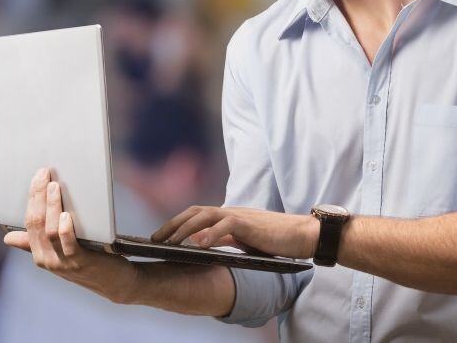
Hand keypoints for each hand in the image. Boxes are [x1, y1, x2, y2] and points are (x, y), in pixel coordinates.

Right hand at [3, 167, 140, 303]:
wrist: (115, 284)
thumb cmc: (87, 262)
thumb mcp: (59, 252)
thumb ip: (35, 243)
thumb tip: (8, 239)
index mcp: (39, 254)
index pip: (29, 222)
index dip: (32, 198)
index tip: (37, 176)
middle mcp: (47, 259)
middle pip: (37, 223)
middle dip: (39, 196)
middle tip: (44, 173)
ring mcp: (63, 262)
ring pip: (51, 231)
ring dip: (52, 207)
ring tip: (55, 186)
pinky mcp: (82, 263)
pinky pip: (69, 245)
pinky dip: (65, 229)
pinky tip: (67, 215)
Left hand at [150, 206, 320, 259]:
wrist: (302, 235)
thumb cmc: (275, 240)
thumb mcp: (244, 241)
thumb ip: (224, 239)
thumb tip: (201, 245)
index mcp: (227, 216)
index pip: (195, 215)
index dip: (176, 223)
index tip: (160, 236)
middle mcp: (229, 211)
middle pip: (194, 212)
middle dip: (172, 224)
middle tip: (155, 239)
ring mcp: (238, 215)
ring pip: (205, 216)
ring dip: (185, 229)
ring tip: (170, 243)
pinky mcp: (249, 223)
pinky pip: (225, 225)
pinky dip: (210, 234)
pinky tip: (198, 244)